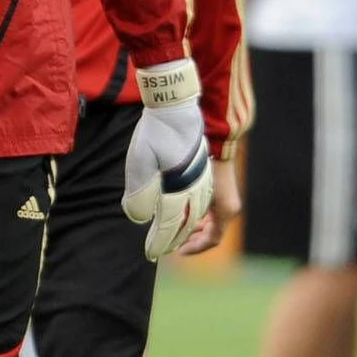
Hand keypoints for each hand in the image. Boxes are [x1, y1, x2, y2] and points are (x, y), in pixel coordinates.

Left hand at [123, 59, 214, 259]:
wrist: (182, 104)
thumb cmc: (163, 131)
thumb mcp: (142, 161)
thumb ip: (140, 192)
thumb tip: (138, 216)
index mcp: (202, 193)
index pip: (193, 233)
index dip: (174, 245)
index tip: (154, 252)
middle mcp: (217, 192)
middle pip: (208, 230)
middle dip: (187, 241)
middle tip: (167, 247)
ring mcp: (217, 182)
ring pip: (213, 218)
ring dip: (196, 228)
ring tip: (177, 232)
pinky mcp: (215, 173)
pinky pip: (212, 204)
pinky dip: (199, 213)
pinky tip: (181, 208)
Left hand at [178, 150, 241, 255]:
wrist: (218, 144)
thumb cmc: (203, 168)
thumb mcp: (191, 195)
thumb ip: (183, 215)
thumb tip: (171, 231)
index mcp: (225, 212)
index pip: (212, 240)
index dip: (195, 248)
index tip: (179, 251)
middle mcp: (230, 209)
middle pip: (212, 233)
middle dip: (194, 240)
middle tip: (176, 243)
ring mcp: (229, 201)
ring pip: (212, 223)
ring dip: (196, 229)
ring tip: (179, 231)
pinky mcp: (224, 194)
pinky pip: (212, 214)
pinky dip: (200, 218)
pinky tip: (186, 215)